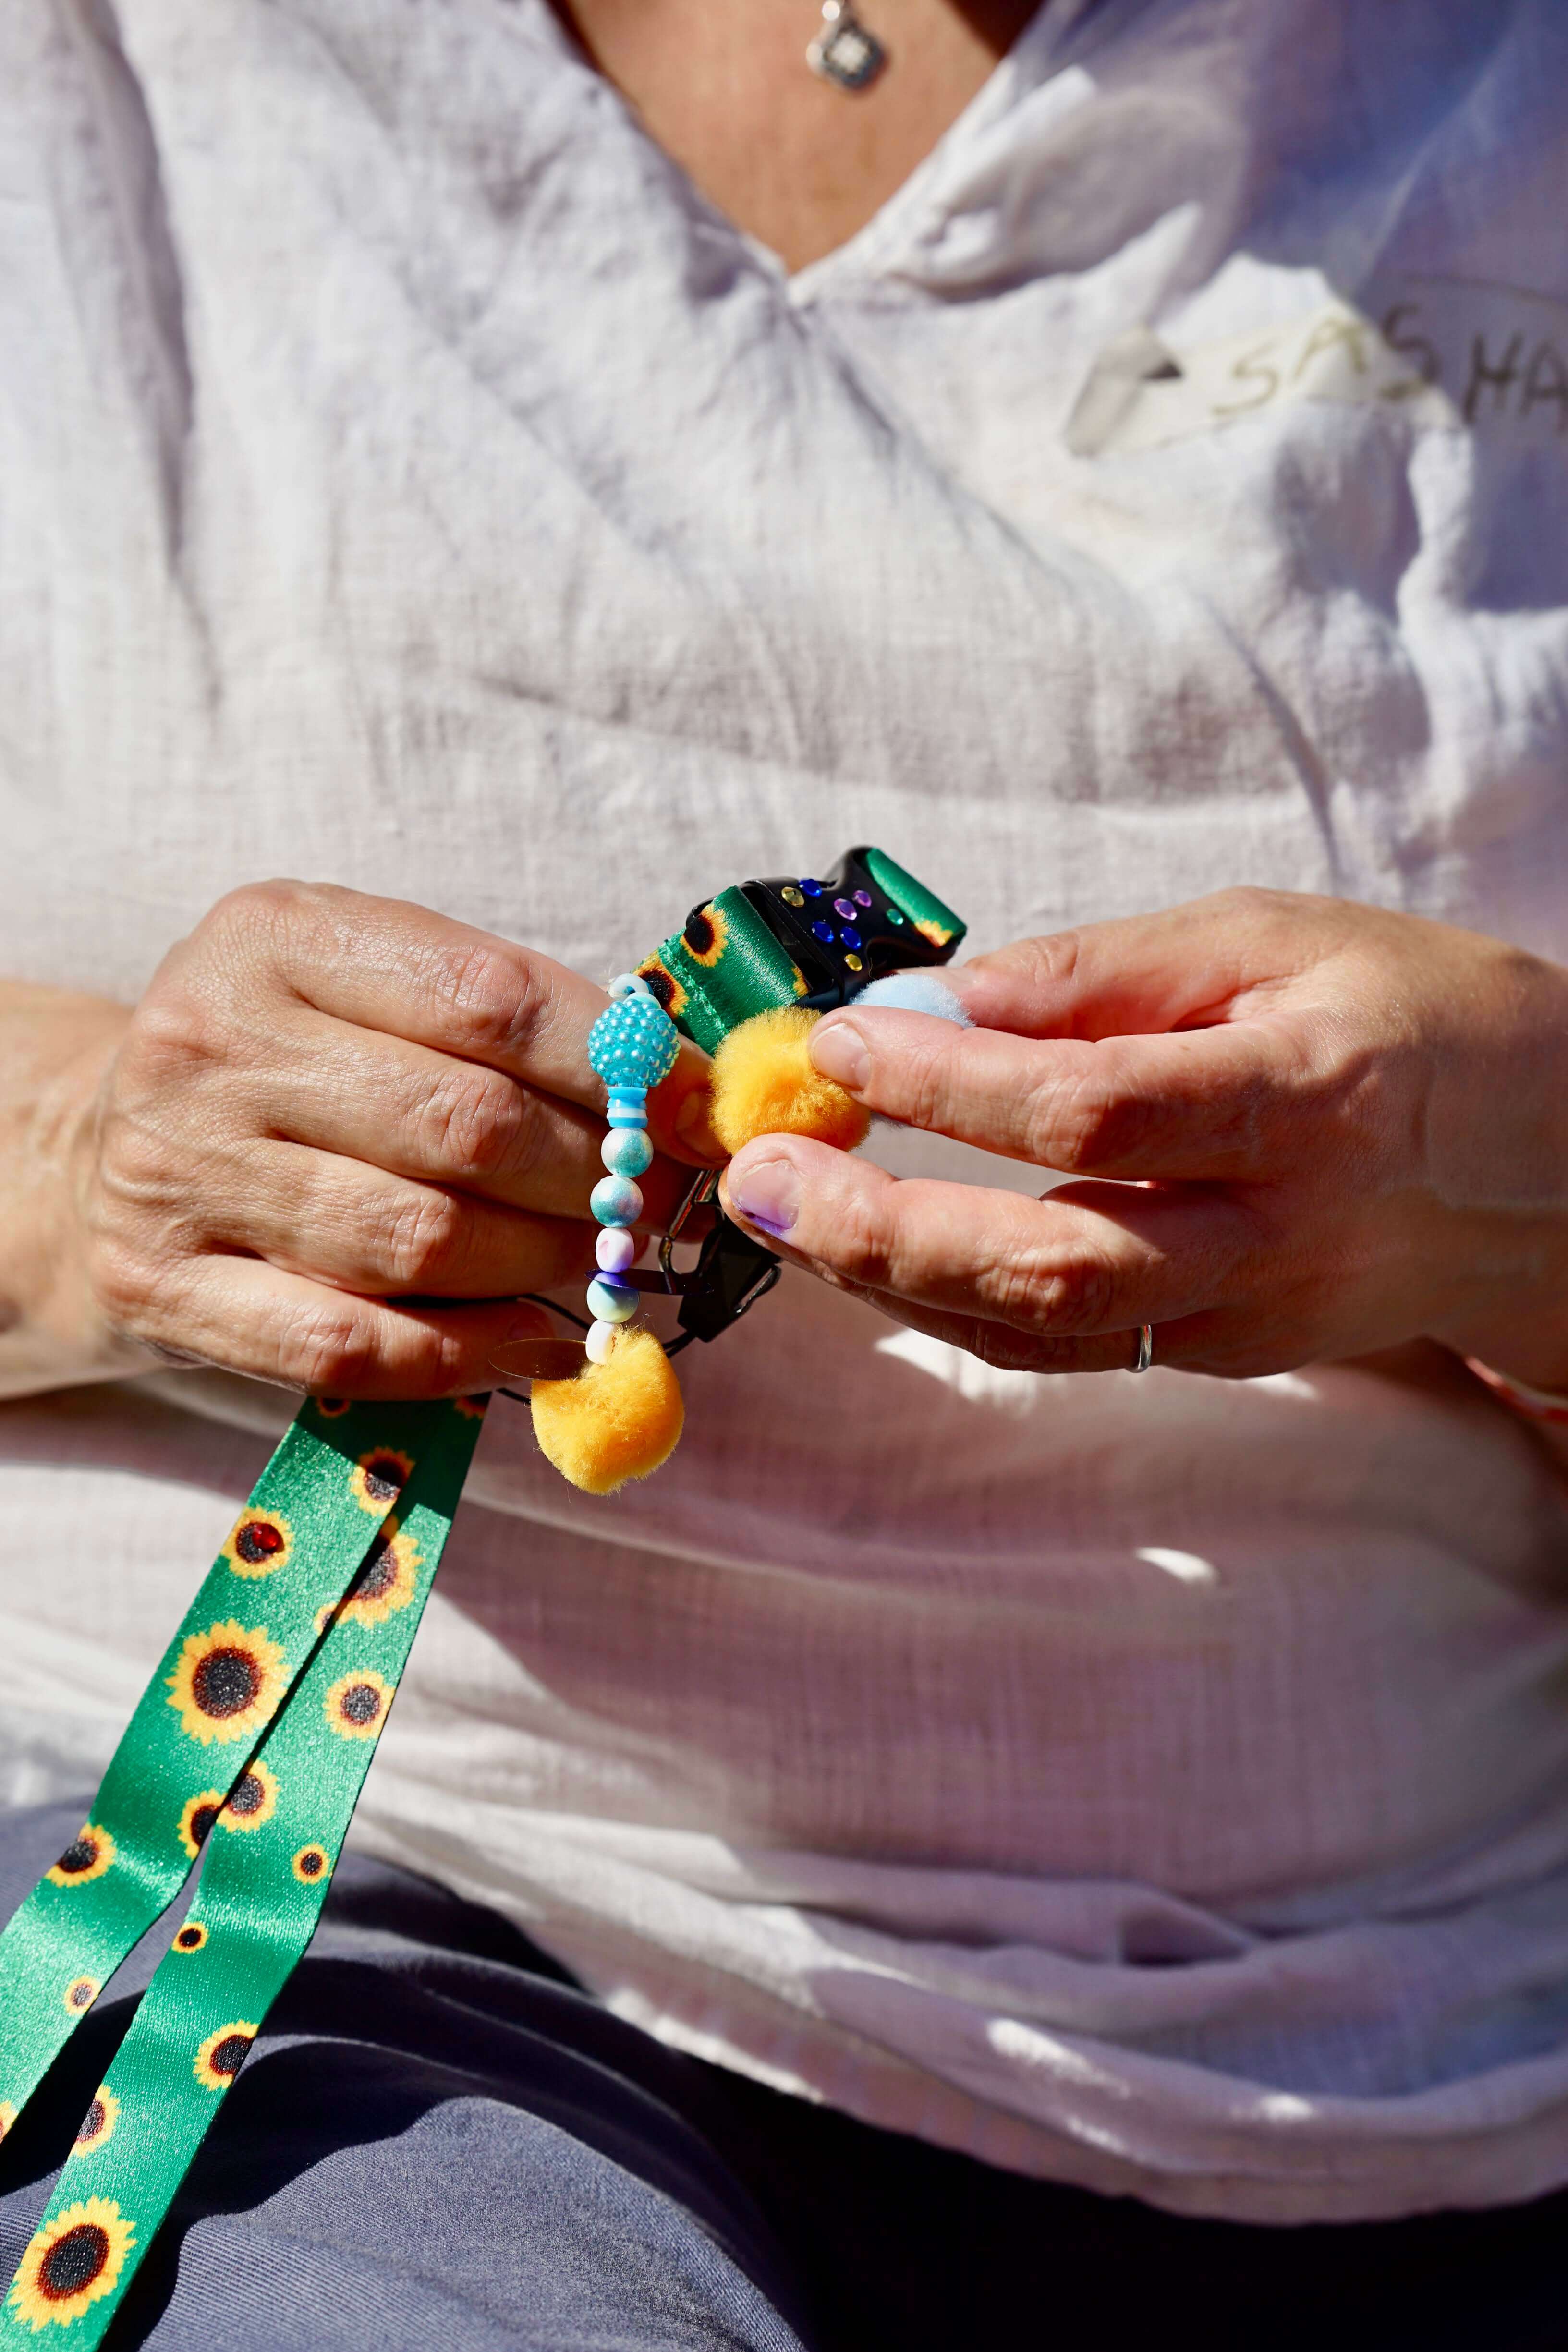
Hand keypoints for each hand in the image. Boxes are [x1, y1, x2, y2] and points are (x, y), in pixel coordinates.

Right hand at [61, 882, 713, 1397]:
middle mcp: (212, 1043)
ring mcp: (176, 1169)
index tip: (694, 1113)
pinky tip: (542, 1344)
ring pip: (420, 1239)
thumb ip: (505, 1022)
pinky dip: (471, 1353)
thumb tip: (679, 1093)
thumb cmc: (290, 1063)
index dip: (617, 1068)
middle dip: (595, 1177)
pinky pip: (348, 1343)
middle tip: (657, 1204)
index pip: (489, 1000)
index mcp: (276, 935)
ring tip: (600, 1264)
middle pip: (465, 1127)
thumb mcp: (369, 987)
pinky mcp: (163, 1285)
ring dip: (544, 1264)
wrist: (104, 1148)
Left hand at [719, 890, 1567, 1387]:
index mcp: (1302, 1097)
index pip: (1096, 1107)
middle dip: (884, 1229)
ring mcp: (1250, 1313)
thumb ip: (1110, 972)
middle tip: (759, 1179)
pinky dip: (955, 1305)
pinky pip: (1068, 1346)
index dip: (950, 1079)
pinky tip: (871, 1253)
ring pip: (1047, 1329)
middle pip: (1055, 1264)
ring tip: (784, 1214)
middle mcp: (1274, 1229)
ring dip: (894, 1279)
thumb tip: (946, 992)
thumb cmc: (1408, 1016)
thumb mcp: (1277, 938)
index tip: (841, 1036)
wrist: (1545, 1169)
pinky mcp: (1224, 1355)